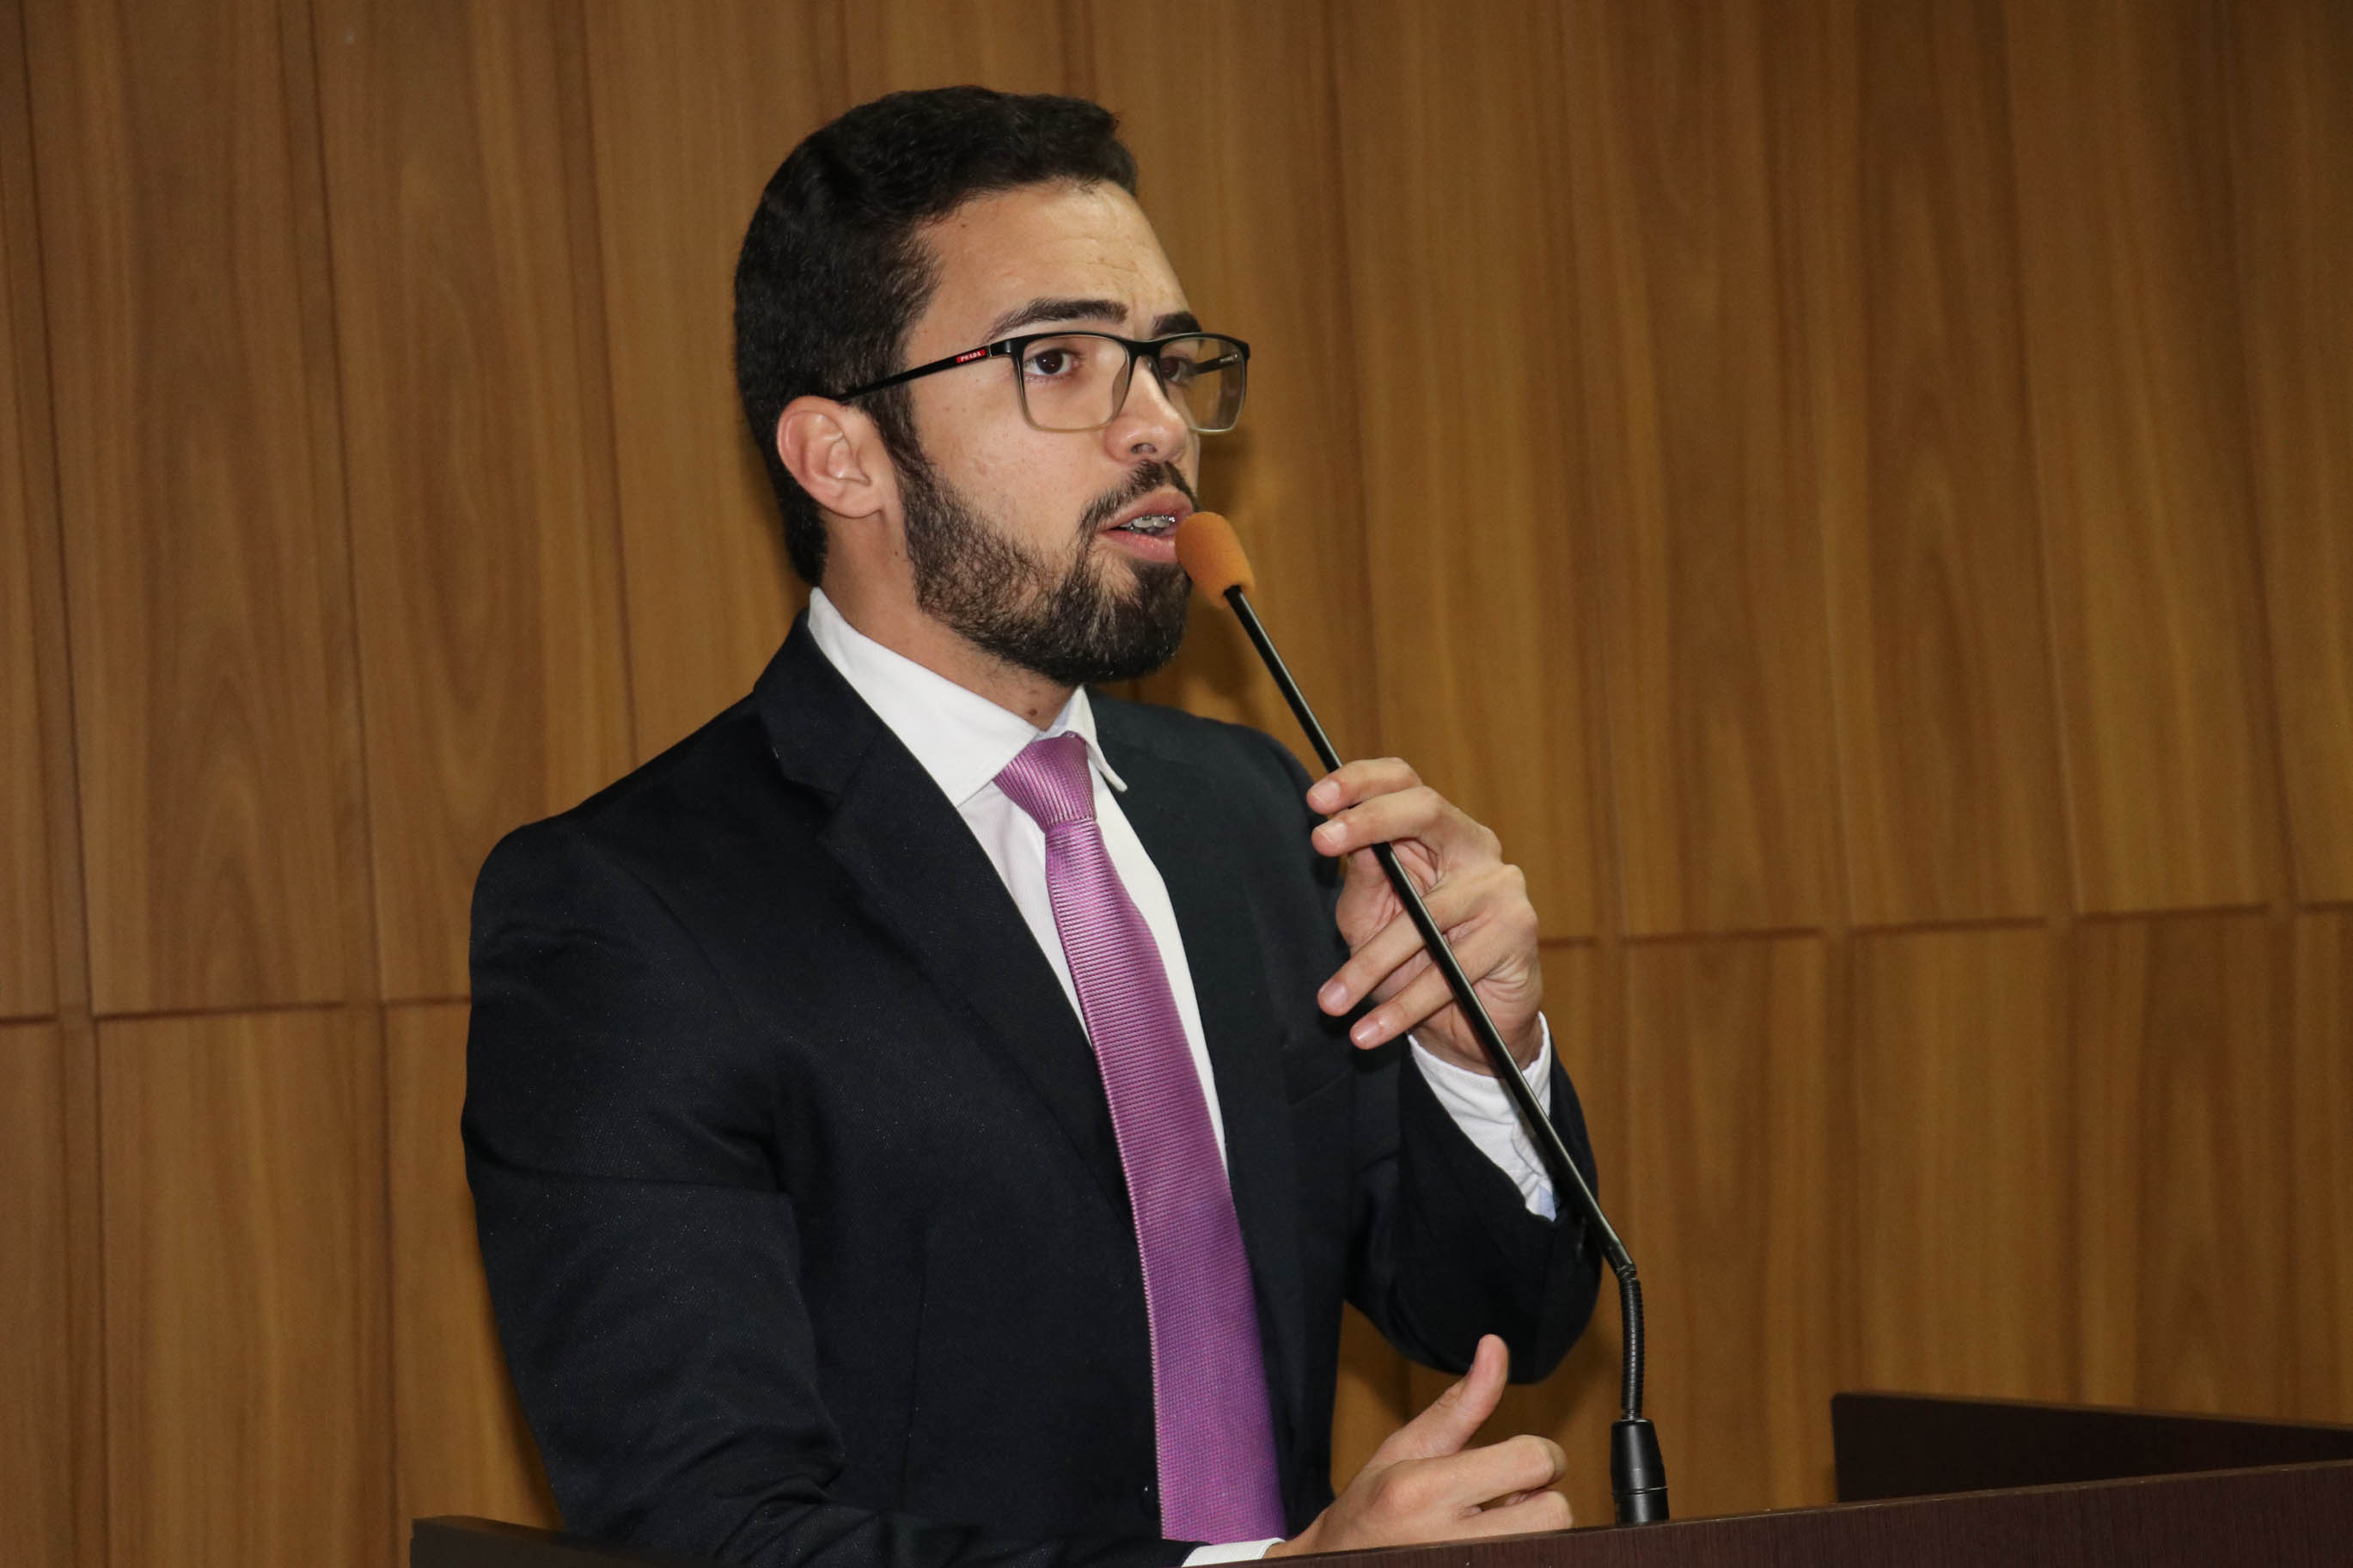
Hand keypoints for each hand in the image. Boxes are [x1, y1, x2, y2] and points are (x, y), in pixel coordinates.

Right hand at [1265, 1334, 1571, 1555]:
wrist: (1338, 1567)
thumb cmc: (1373, 1507)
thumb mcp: (1408, 1448)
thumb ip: (1462, 1403)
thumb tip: (1495, 1344)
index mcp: (1425, 1489)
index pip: (1533, 1461)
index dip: (1541, 1454)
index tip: (1520, 1459)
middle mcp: (1448, 1540)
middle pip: (1554, 1512)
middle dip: (1539, 1498)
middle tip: (1506, 1497)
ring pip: (1549, 1545)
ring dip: (1531, 1531)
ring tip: (1492, 1527)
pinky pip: (1530, 1562)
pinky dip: (1521, 1551)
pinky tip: (1487, 1547)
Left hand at [1308, 759, 1542, 1072]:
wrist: (1466, 1029)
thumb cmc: (1412, 963)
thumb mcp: (1372, 918)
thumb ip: (1363, 880)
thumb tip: (1344, 839)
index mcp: (1435, 831)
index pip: (1404, 782)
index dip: (1360, 782)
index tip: (1316, 800)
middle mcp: (1473, 846)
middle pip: (1426, 810)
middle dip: (1369, 820)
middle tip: (1320, 842)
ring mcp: (1501, 885)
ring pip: (1427, 915)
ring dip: (1371, 964)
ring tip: (1331, 1001)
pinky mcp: (1517, 932)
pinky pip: (1450, 971)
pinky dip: (1403, 1007)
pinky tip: (1369, 1031)